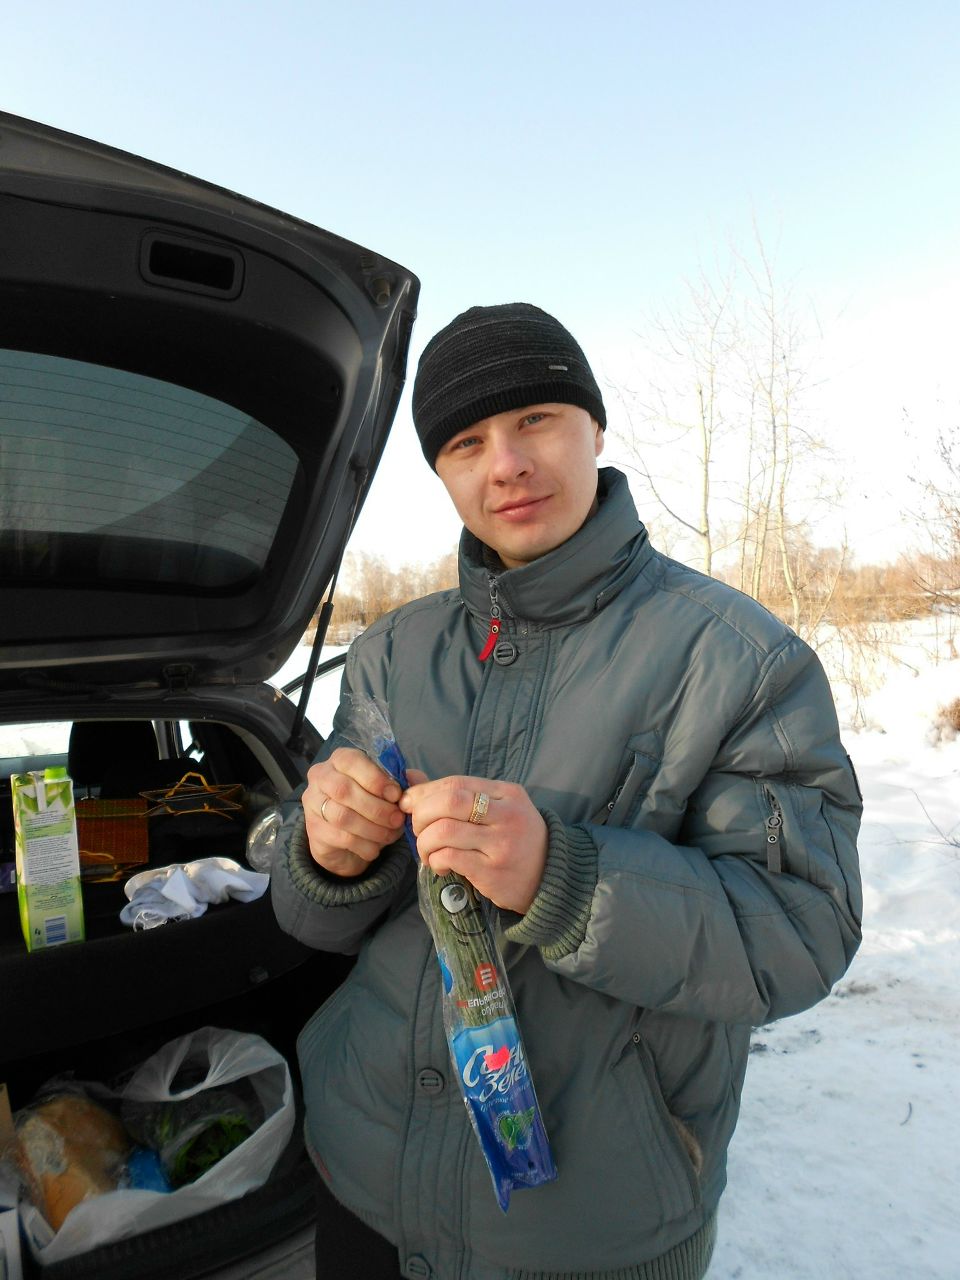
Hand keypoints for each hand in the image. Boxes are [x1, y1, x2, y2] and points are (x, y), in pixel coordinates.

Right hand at [303, 747, 404, 877]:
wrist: (343, 840)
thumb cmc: (369, 804)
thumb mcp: (389, 790)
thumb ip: (404, 781)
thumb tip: (414, 780)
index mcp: (340, 760)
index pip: (351, 761)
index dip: (375, 779)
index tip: (396, 795)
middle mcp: (321, 777)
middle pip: (344, 790)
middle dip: (377, 808)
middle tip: (397, 819)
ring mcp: (313, 804)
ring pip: (343, 816)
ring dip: (373, 828)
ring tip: (390, 834)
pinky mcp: (314, 830)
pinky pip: (341, 838)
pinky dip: (364, 845)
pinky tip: (375, 848)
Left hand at [399, 773, 546, 913]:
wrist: (550, 877)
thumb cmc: (516, 839)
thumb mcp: (496, 809)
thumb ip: (455, 794)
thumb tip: (410, 777)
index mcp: (507, 793)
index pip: (455, 783)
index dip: (424, 793)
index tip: (409, 805)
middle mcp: (507, 815)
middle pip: (448, 802)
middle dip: (421, 815)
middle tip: (418, 829)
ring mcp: (501, 844)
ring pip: (444, 832)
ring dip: (425, 842)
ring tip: (427, 851)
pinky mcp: (493, 872)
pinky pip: (450, 858)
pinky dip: (436, 860)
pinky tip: (440, 865)